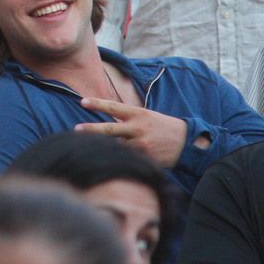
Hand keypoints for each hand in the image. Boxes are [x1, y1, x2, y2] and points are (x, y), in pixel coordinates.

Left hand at [76, 98, 191, 166]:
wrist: (187, 143)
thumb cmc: (163, 127)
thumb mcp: (147, 116)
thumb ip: (128, 118)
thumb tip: (108, 119)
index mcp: (138, 114)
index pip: (114, 107)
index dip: (97, 104)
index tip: (82, 101)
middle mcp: (138, 128)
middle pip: (109, 129)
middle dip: (91, 129)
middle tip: (76, 129)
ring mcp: (142, 144)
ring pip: (116, 146)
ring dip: (103, 147)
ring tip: (88, 148)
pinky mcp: (145, 158)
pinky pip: (128, 158)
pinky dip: (118, 159)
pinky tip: (109, 161)